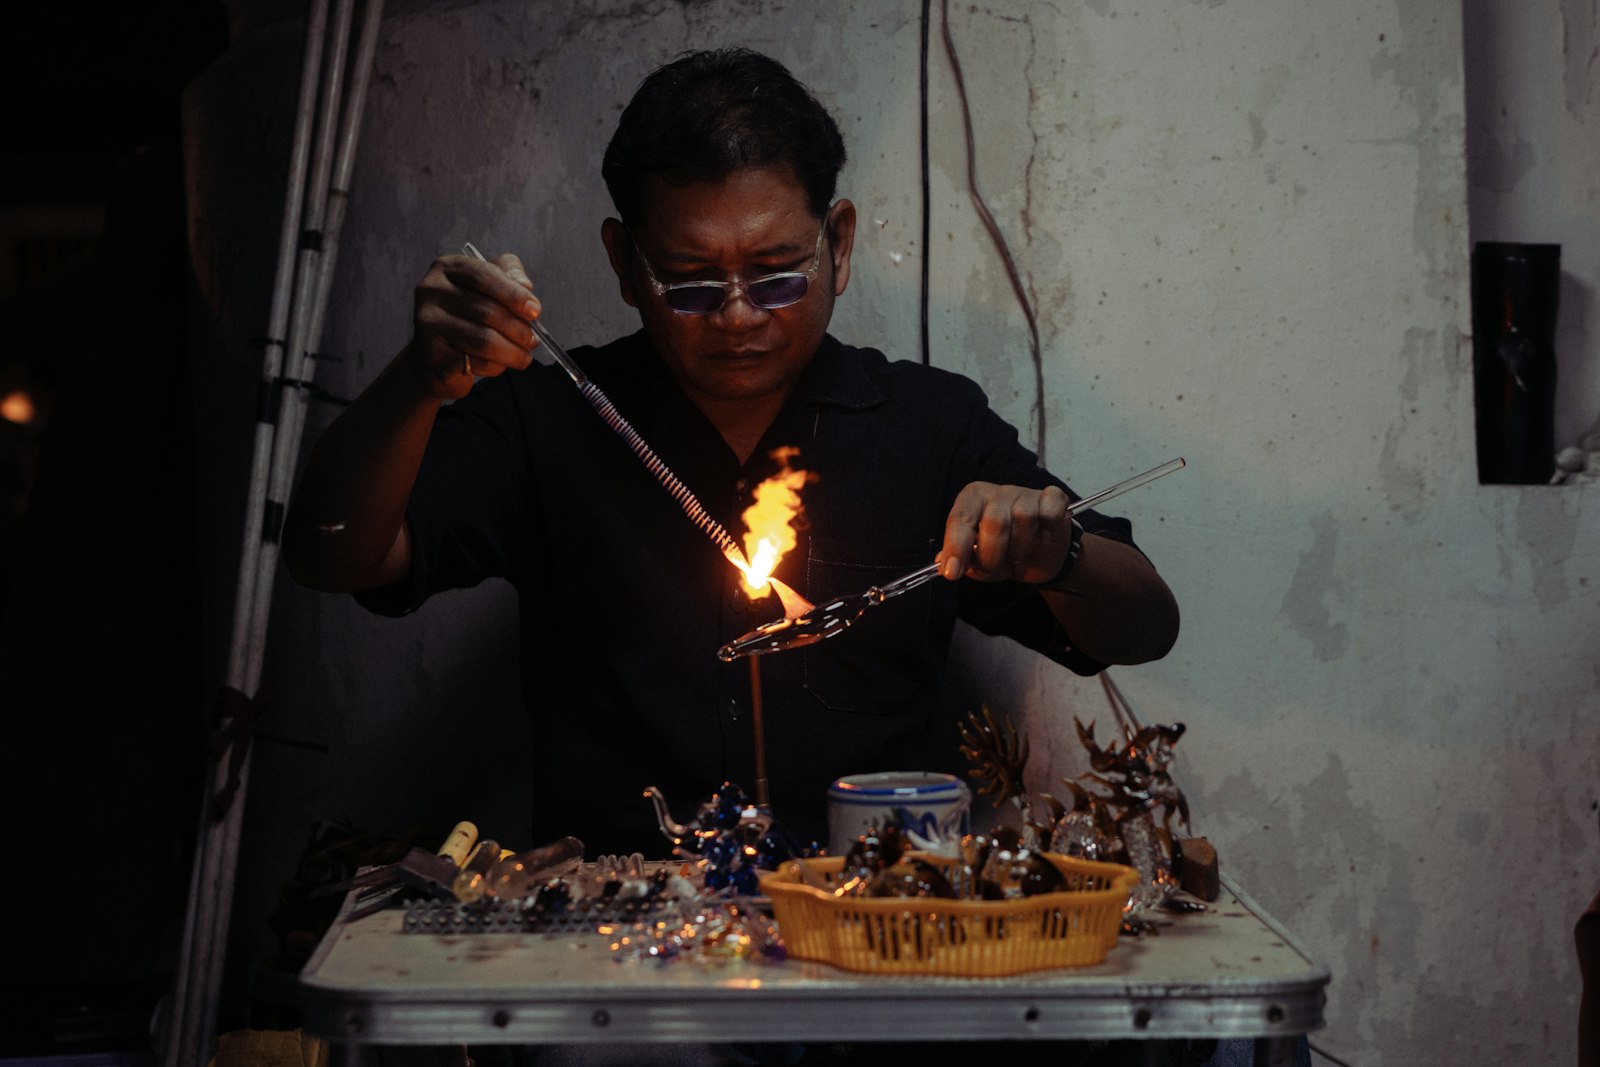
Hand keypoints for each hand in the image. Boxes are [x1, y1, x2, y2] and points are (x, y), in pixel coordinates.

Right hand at [403, 251, 541, 397]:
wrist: (435, 357)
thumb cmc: (467, 316)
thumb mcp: (488, 286)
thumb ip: (509, 276)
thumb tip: (525, 286)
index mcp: (447, 268)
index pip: (483, 276)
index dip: (514, 294)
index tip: (535, 311)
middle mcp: (431, 291)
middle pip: (487, 311)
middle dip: (518, 329)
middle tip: (532, 340)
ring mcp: (428, 323)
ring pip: (484, 340)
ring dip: (513, 352)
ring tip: (524, 356)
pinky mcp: (433, 355)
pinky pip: (477, 362)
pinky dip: (497, 366)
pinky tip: (501, 364)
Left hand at [936, 481, 1074, 583]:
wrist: (1040, 556)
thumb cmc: (1003, 553)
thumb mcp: (978, 562)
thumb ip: (961, 561)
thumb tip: (944, 564)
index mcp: (971, 501)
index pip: (960, 519)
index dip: (956, 547)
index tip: (952, 572)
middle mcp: (997, 492)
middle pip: (994, 522)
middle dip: (992, 555)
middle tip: (994, 567)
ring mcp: (1026, 493)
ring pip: (1024, 519)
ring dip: (1021, 549)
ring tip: (1018, 556)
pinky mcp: (1054, 498)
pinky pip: (1050, 511)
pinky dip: (1048, 528)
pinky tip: (1043, 536)